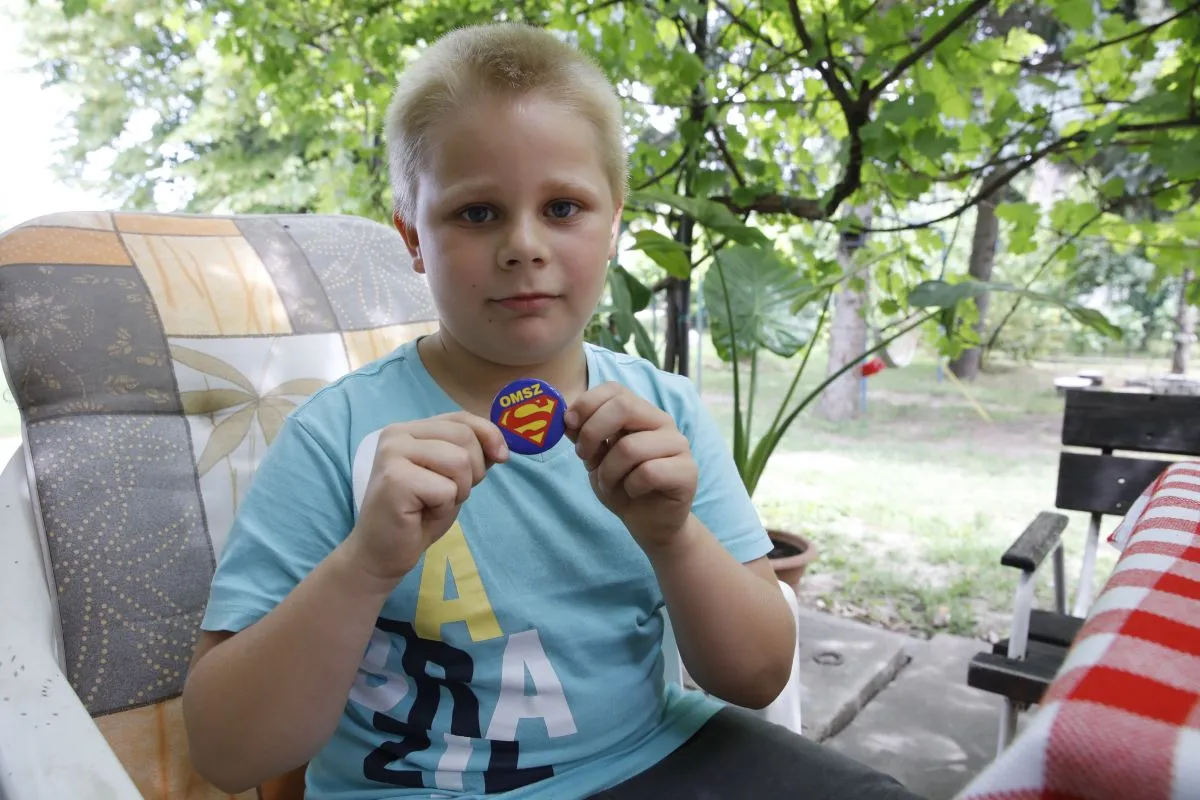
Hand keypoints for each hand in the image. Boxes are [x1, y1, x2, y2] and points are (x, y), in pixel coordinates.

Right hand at [345, 412, 508, 587]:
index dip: (489, 435)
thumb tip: (500, 445)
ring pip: (459, 461)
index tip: (501, 457)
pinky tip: (422, 513)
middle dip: (473, 471)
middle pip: (464, 437)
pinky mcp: (395, 479)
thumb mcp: (452, 476)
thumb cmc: (418, 514)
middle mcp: (397, 434)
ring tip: (434, 503)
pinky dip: (444, 507)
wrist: (383, 551)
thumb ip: (470, 454)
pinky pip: (446, 489)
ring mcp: (393, 454)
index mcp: (410, 428)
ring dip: (458, 491)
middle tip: (449, 494)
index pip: (461, 418)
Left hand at [565, 382, 697, 552]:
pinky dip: (631, 486)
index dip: (587, 403)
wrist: (650, 523)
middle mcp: (662, 422)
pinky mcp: (687, 471)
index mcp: (640, 412)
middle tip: (584, 456)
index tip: (569, 424)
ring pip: (630, 447)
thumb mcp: (595, 458)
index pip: (615, 389)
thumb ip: (584, 435)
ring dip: (608, 471)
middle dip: (592, 432)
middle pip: (623, 407)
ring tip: (609, 483)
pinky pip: (649, 473)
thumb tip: (566, 417)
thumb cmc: (623, 485)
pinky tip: (634, 493)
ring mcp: (678, 445)